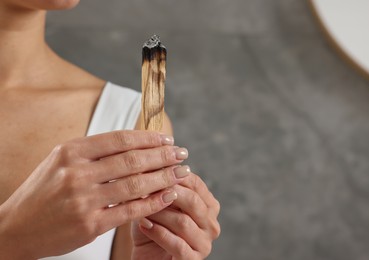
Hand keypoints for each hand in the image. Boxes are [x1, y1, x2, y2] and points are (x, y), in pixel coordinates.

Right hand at [0, 131, 188, 258]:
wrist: (15, 228)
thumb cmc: (43, 191)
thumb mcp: (61, 161)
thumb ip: (94, 152)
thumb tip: (135, 144)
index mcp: (72, 151)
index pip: (120, 139)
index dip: (148, 139)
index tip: (167, 140)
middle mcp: (77, 172)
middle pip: (132, 160)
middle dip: (162, 156)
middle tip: (182, 154)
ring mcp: (84, 199)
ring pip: (135, 184)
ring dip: (164, 178)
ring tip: (181, 173)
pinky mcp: (90, 224)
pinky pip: (130, 210)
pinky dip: (153, 202)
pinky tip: (168, 195)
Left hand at [131, 169, 220, 259]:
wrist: (148, 258)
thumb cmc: (153, 227)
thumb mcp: (155, 203)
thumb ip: (158, 185)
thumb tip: (150, 160)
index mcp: (208, 205)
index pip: (195, 182)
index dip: (172, 174)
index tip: (150, 168)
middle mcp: (211, 224)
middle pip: (193, 200)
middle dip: (167, 192)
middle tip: (146, 187)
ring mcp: (205, 243)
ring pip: (183, 222)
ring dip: (159, 213)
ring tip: (141, 208)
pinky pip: (177, 245)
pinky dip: (158, 233)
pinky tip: (144, 225)